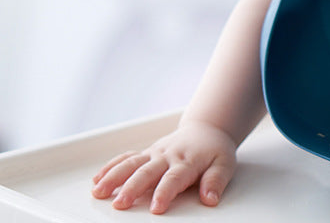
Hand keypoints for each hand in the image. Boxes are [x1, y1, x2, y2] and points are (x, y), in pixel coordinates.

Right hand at [91, 120, 236, 213]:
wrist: (207, 129)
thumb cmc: (214, 150)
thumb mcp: (224, 164)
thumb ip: (216, 181)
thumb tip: (210, 199)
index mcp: (187, 161)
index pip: (175, 178)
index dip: (165, 192)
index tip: (156, 208)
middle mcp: (168, 156)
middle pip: (148, 171)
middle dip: (133, 187)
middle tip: (120, 204)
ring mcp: (155, 153)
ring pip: (132, 163)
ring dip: (114, 177)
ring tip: (99, 192)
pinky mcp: (147, 153)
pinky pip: (127, 157)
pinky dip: (111, 167)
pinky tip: (97, 179)